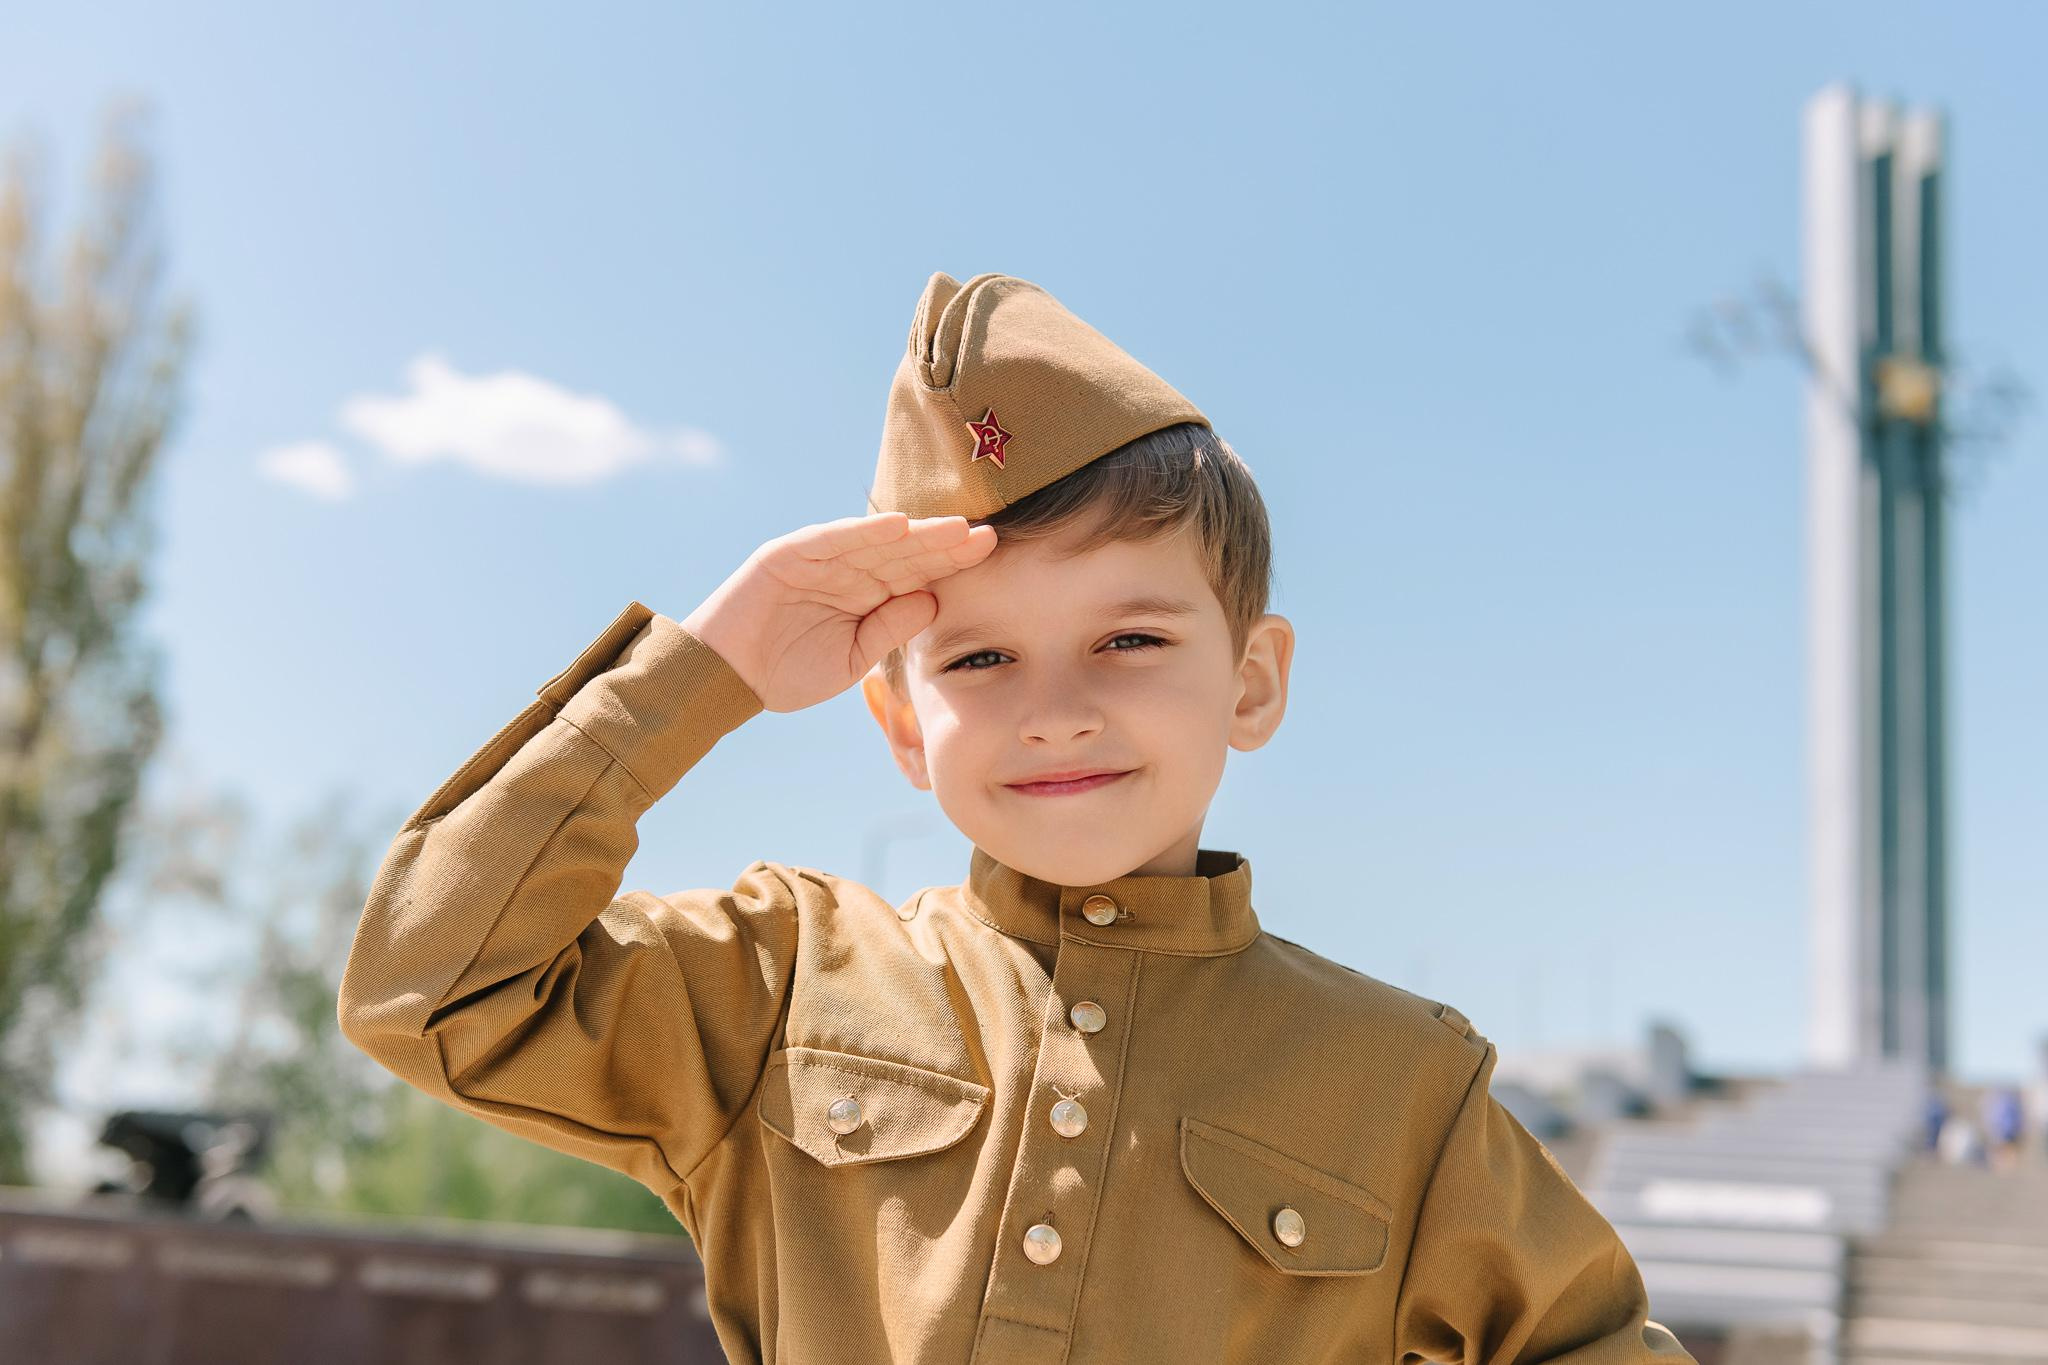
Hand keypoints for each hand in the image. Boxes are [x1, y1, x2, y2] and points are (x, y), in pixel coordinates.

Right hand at [680, 512, 996, 712]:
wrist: (726, 680)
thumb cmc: (787, 672)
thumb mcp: (851, 659)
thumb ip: (889, 629)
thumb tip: (934, 601)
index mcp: (864, 594)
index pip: (916, 572)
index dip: (951, 562)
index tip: (991, 552)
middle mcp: (846, 569)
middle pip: (904, 551)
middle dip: (944, 543)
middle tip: (988, 533)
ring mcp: (817, 559)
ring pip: (874, 541)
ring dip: (914, 533)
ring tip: (953, 528)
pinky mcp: (787, 555)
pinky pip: (829, 540)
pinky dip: (861, 532)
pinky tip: (897, 527)